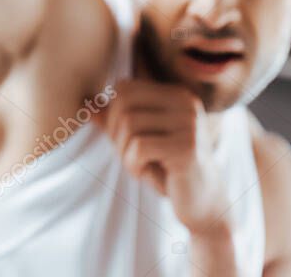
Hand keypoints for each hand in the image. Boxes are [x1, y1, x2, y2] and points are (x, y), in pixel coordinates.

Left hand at [97, 79, 232, 234]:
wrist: (203, 203)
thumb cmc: (168, 168)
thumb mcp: (141, 139)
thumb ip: (116, 120)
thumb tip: (86, 104)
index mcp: (176, 94)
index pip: (125, 88)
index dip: (112, 114)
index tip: (121, 139)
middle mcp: (185, 103)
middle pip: (124, 104)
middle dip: (115, 133)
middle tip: (127, 156)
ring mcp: (189, 124)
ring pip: (129, 124)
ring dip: (124, 152)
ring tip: (137, 166)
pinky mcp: (187, 149)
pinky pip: (139, 148)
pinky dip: (133, 164)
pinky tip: (145, 174)